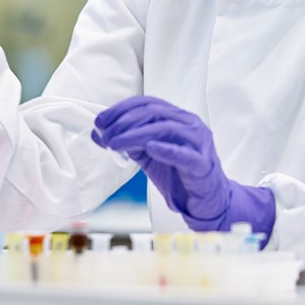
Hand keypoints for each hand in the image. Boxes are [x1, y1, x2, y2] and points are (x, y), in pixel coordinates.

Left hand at [92, 96, 274, 240]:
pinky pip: (185, 154)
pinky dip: (166, 149)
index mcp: (177, 117)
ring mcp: (199, 142)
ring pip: (166, 129)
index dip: (122, 109)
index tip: (101, 120)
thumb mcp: (148, 156)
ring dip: (136, 134)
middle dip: (124, 122)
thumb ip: (128, 143)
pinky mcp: (202, 164)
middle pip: (154, 113)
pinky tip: (149, 148)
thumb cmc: (179, 175)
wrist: (205, 201)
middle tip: (105, 134)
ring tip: (115, 143)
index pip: (147, 103)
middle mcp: (189, 124)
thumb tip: (99, 134)